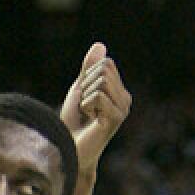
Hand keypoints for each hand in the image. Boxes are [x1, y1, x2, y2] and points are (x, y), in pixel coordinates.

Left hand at [60, 42, 131, 177]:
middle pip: (104, 69)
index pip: (105, 63)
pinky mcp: (116, 118)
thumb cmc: (73, 123)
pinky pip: (98, 96)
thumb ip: (89, 69)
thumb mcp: (79, 90)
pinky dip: (86, 106)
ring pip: (101, 81)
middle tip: (85, 108)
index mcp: (119, 91)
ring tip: (87, 115)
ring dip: (85, 97)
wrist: (69, 150)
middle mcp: (126, 98)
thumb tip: (99, 44)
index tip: (84, 99)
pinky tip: (90, 121)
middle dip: (86, 86)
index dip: (87, 78)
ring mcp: (123, 108)